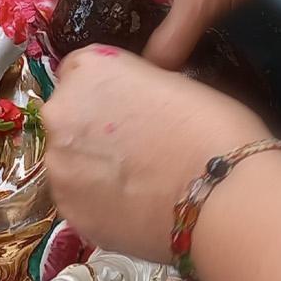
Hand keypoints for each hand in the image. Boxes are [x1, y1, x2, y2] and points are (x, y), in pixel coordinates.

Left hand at [41, 45, 269, 261]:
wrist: (222, 196)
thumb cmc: (214, 129)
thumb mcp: (174, 82)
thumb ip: (134, 88)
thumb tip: (129, 105)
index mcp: (88, 70)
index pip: (80, 71)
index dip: (107, 91)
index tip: (129, 108)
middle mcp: (61, 112)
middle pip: (68, 116)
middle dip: (92, 129)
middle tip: (135, 149)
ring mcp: (58, 166)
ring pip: (68, 161)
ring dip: (90, 167)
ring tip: (136, 184)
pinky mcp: (68, 211)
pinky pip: (77, 200)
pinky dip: (97, 202)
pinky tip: (132, 208)